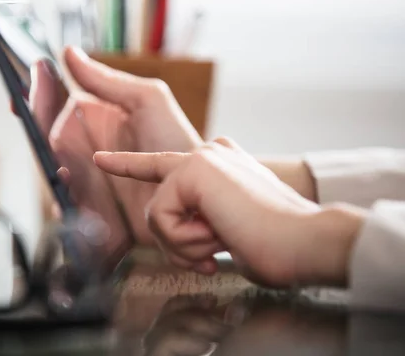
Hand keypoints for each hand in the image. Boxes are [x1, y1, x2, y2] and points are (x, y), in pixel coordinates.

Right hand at [25, 47, 203, 246]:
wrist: (195, 192)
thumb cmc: (176, 142)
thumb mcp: (148, 101)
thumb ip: (108, 81)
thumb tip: (69, 53)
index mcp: (94, 118)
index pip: (53, 106)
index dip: (34, 100)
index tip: (23, 95)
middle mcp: (85, 146)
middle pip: (46, 140)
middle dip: (42, 139)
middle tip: (56, 141)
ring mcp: (86, 177)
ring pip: (51, 172)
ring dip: (54, 172)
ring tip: (69, 174)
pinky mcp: (90, 208)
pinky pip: (65, 207)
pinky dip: (63, 205)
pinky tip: (72, 202)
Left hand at [94, 137, 364, 287]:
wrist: (303, 240)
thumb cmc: (273, 243)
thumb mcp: (225, 227)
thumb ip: (198, 220)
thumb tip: (177, 235)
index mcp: (218, 163)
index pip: (161, 165)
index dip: (127, 164)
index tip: (101, 160)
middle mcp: (207, 153)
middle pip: (157, 206)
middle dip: (177, 242)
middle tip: (212, 251)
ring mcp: (199, 158)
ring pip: (156, 216)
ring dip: (186, 244)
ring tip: (222, 238)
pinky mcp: (192, 170)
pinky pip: (161, 219)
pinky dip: (185, 240)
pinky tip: (218, 233)